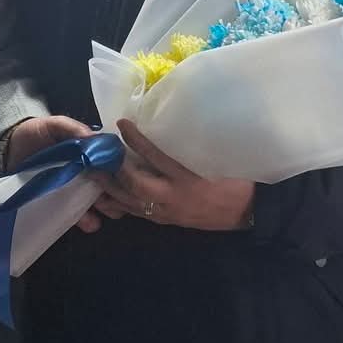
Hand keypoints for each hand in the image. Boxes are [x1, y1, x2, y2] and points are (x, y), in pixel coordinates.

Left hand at [3, 114, 119, 235]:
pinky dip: (88, 220)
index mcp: (91, 152)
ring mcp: (77, 189)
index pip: (114, 161)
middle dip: (117, 192)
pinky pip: (79, 215)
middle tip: (113, 193)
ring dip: (106, 208)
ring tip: (102, 209)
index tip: (124, 174)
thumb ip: (72, 128)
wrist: (7, 151)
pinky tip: (90, 222)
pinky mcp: (63, 204)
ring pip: (101, 202)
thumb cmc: (35, 134)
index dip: (122, 169)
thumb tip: (95, 138)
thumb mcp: (54, 125)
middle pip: (113, 184)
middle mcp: (89, 171)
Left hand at [106, 119, 255, 232]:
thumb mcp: (218, 159)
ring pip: (131, 202)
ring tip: (94, 173)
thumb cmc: (236, 180)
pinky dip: (120, 204)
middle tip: (99, 152)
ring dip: (110, 188)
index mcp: (189, 178)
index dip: (137, 140)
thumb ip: (193, 145)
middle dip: (114, 169)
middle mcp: (174, 197)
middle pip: (136, 184)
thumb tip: (172, 122)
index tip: (123, 123)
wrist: (248, 212)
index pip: (156, 157)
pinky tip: (107, 196)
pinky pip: (137, 213)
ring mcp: (168, 211)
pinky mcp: (166, 220)